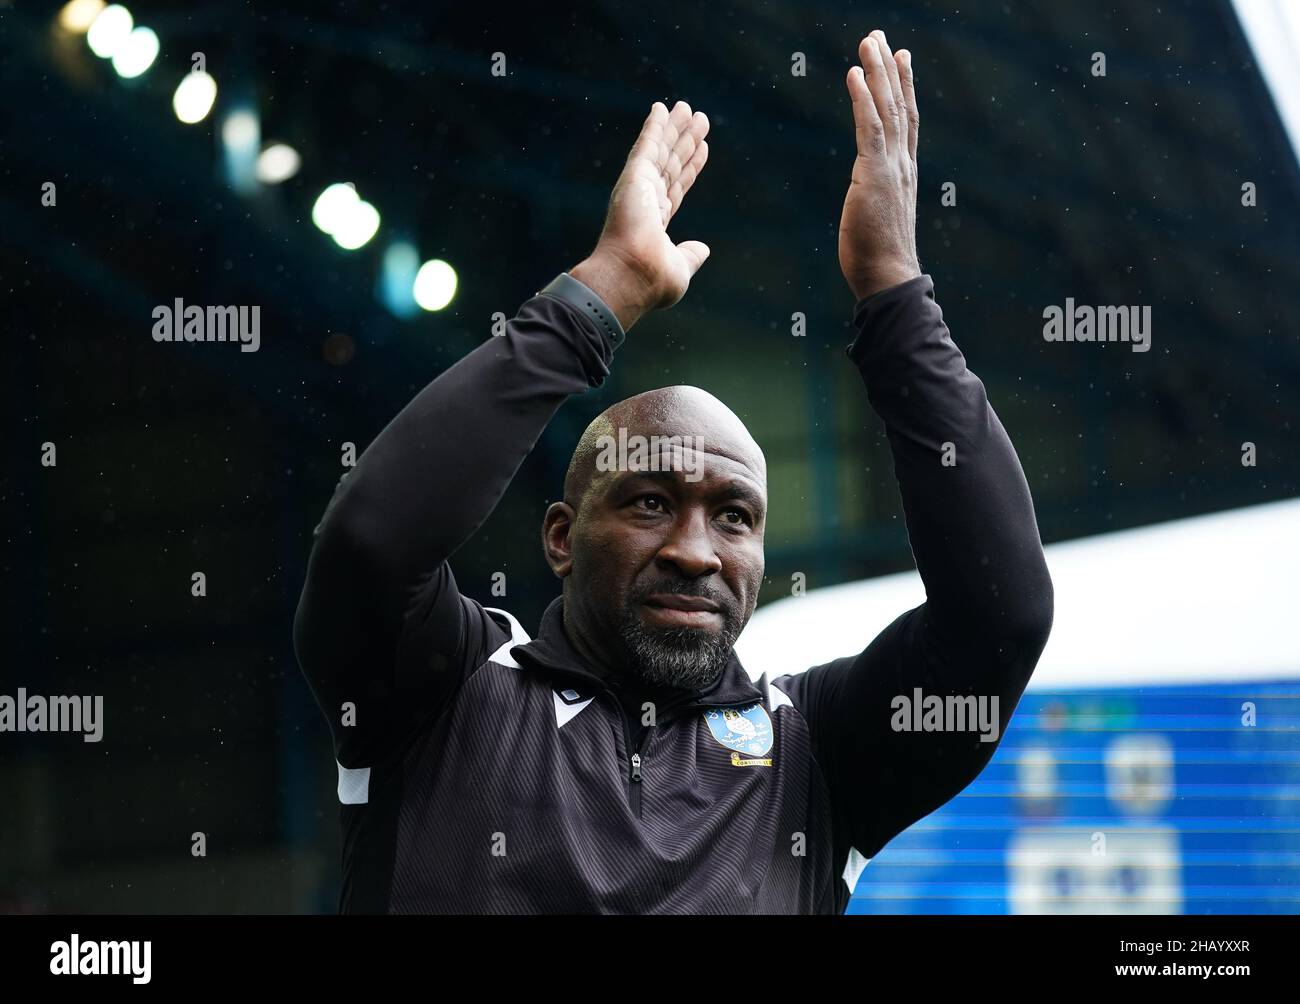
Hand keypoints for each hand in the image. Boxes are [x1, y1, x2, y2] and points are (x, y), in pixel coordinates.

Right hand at [571, 101, 710, 329]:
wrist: (632, 276)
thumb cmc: (653, 280)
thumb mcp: (680, 268)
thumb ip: (690, 255)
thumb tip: (703, 249)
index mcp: (655, 223)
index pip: (676, 188)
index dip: (689, 168)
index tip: (701, 149)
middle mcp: (646, 202)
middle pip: (671, 164)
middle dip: (685, 142)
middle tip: (699, 119)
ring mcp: (640, 188)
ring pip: (662, 151)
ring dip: (675, 128)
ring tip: (689, 108)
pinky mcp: (634, 177)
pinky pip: (647, 145)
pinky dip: (654, 126)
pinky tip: (662, 108)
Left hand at [838, 31, 921, 300]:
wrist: (887, 275)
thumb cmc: (879, 257)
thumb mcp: (877, 217)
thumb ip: (875, 197)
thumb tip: (868, 194)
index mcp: (903, 172)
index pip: (905, 121)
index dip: (904, 87)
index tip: (902, 58)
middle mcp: (901, 164)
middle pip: (897, 106)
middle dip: (889, 69)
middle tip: (880, 37)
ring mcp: (890, 167)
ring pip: (886, 109)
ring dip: (876, 72)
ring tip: (868, 42)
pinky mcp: (874, 175)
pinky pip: (869, 128)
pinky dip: (862, 99)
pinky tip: (854, 74)